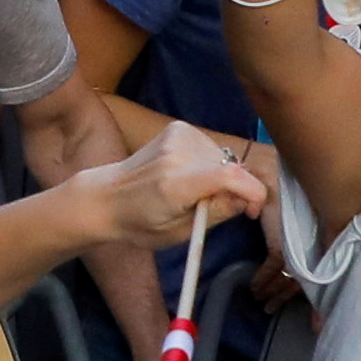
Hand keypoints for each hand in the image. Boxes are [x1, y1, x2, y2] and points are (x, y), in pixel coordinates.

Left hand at [83, 118, 262, 242]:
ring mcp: (177, 136)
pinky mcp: (177, 128)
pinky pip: (210, 147)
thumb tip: (246, 200)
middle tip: (214, 208)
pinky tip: (188, 174)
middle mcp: (177, 153)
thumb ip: (215, 214)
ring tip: (194, 192)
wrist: (107, 197)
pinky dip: (208, 162)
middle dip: (234, 189)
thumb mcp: (178, 233)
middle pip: (230, 166)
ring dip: (220, 175)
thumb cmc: (140, 223)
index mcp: (175, 184)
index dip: (253, 192)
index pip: (230, 175)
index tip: (253, 210)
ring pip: (223, 157)